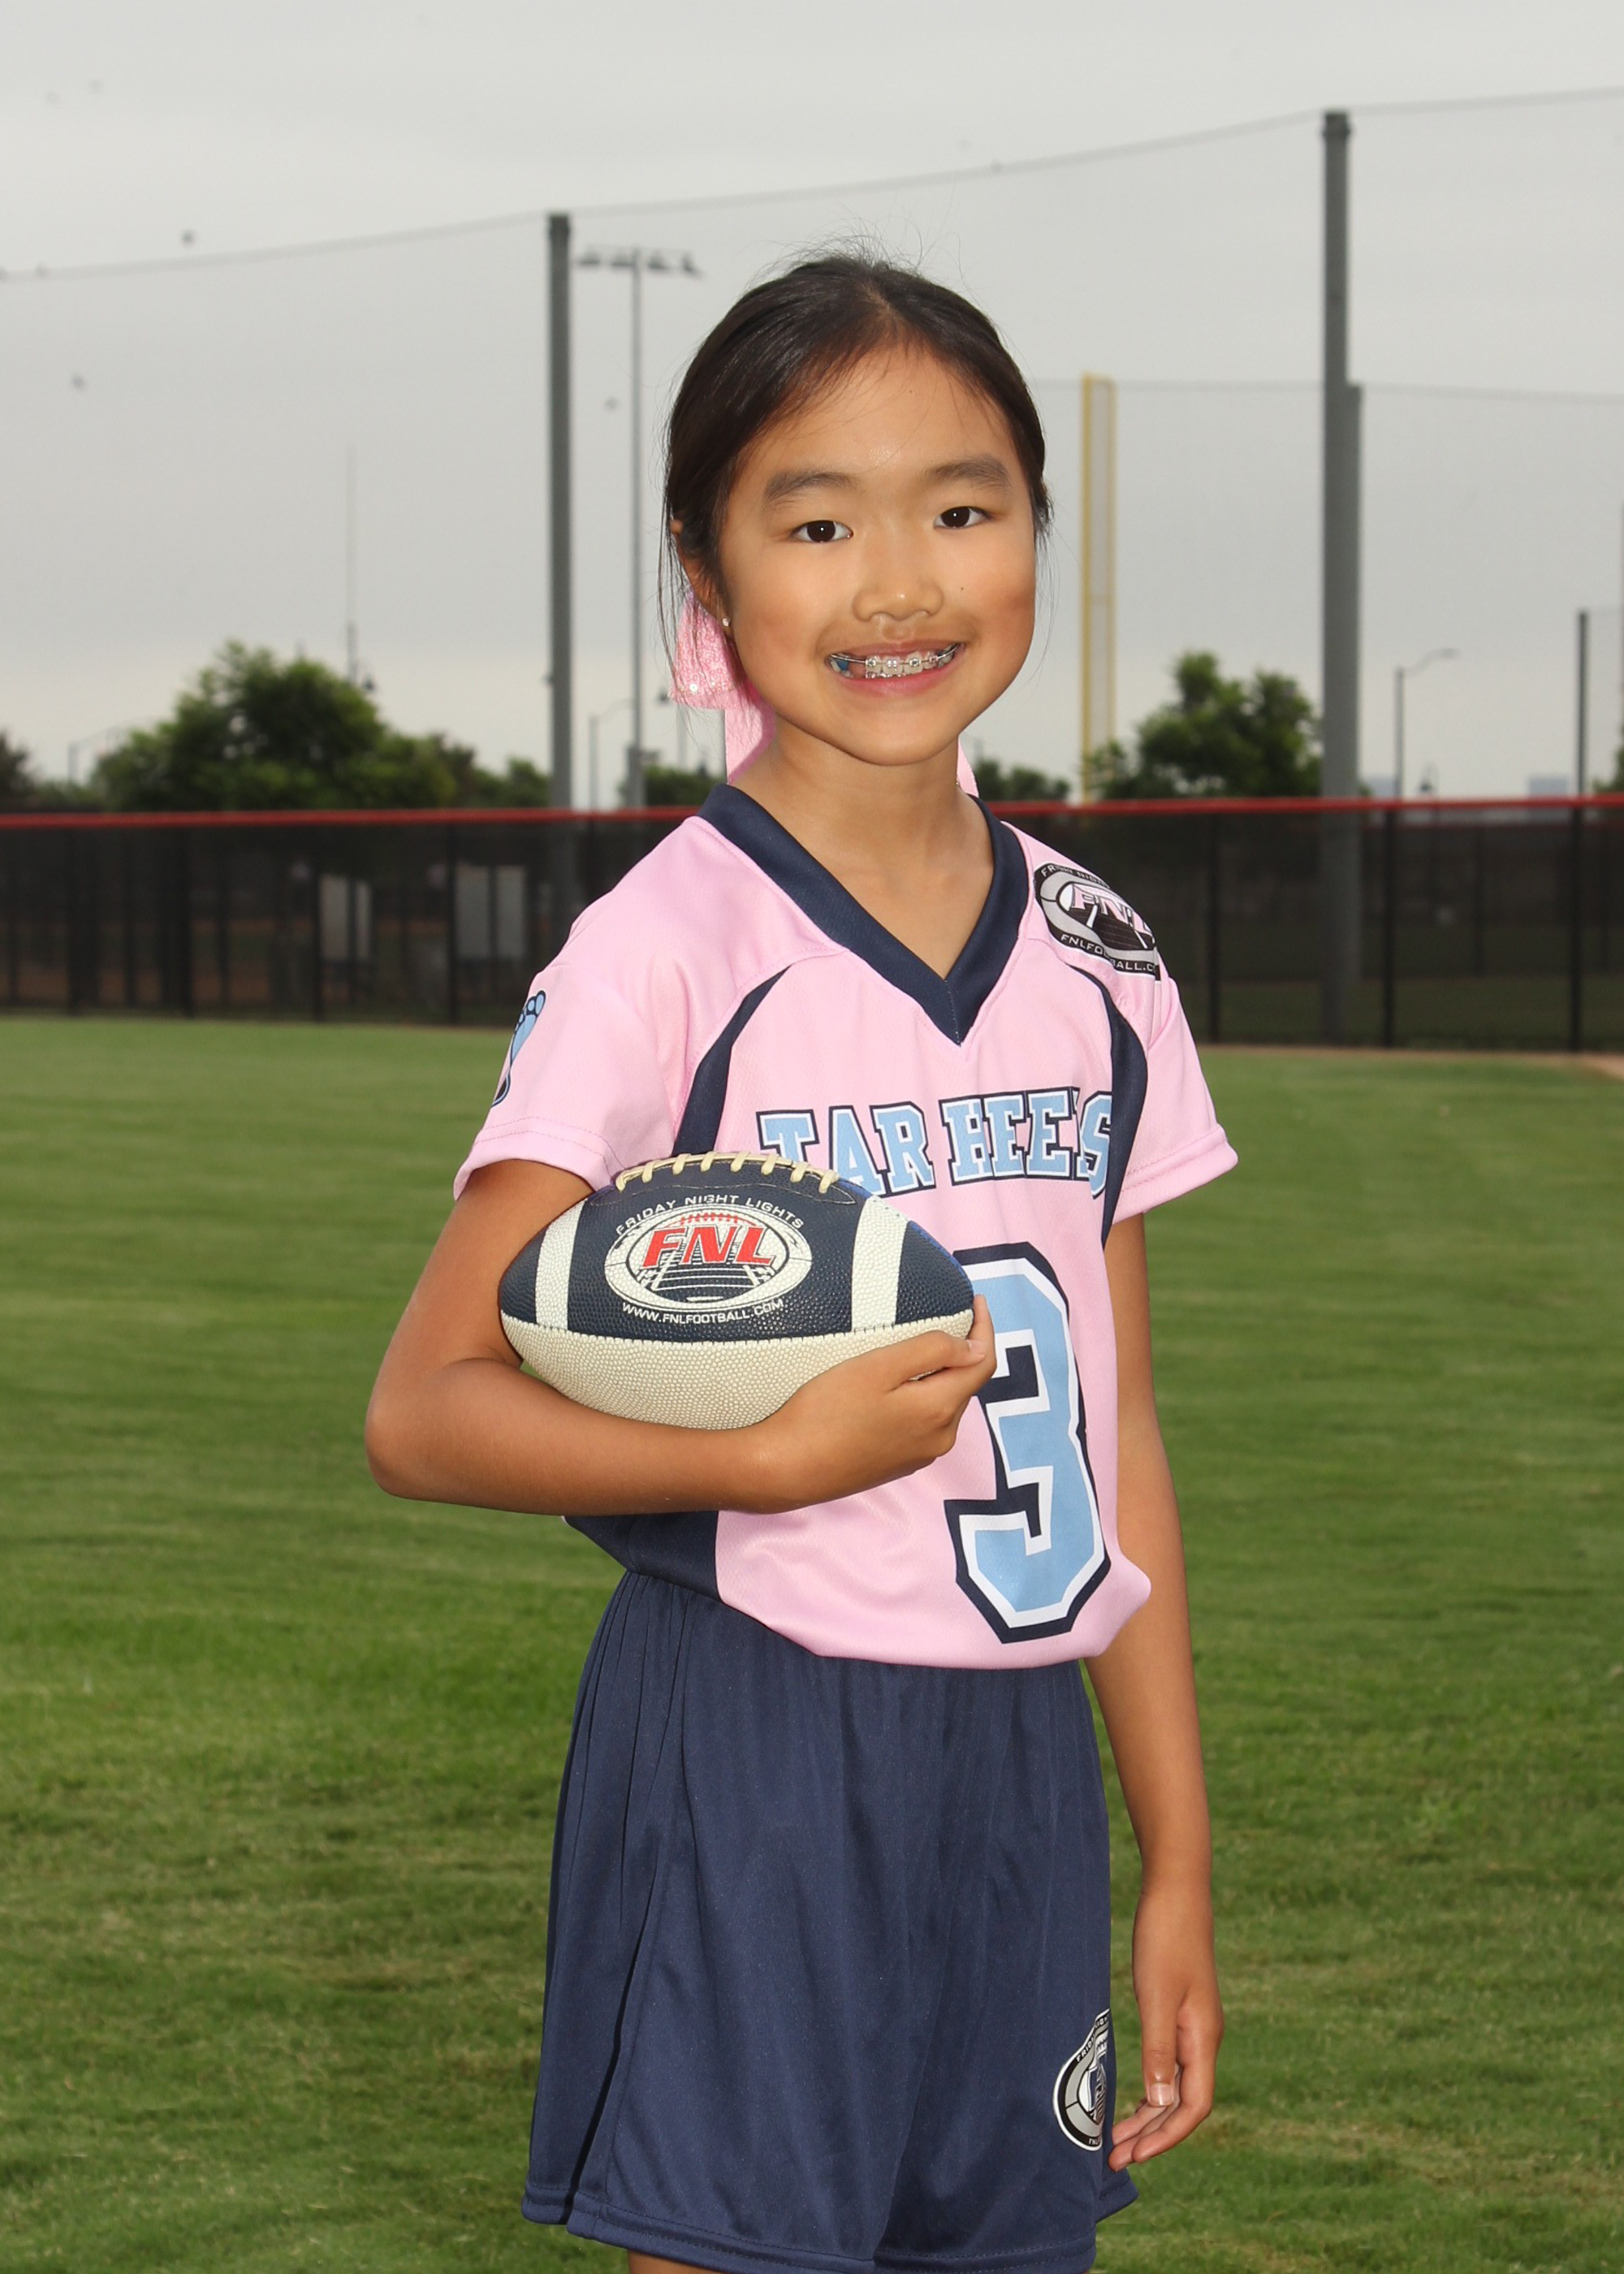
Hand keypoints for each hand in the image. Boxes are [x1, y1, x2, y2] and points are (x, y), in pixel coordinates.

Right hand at [748, 1297, 995, 1510]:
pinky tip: (898, 1386)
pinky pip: (924, 1422)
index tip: (975, 1301)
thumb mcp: (878, 1367)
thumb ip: (931, 1351)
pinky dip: (923, 1397)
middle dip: (962, 1351)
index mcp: (940, 1411)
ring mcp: (921, 1455)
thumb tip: (973, 1347)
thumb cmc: (826, 1411)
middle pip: (964, 1385)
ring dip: (941, 1375)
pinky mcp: (899, 1464)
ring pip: (944, 1405)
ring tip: (919, 1348)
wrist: (786, 1469)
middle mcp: (940, 1438)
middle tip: (946, 1316)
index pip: (983, 1364)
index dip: (985, 1329)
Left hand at [1108, 1877, 1222, 2170]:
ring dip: (1149, 2115)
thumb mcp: (1157, 1997)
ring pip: (1175, 2086)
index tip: (1135, 2155)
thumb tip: (1159, 2104)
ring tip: (1117, 2139)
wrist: (1176, 1892)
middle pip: (1183, 2103)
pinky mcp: (1180, 2012)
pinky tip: (1133, 2097)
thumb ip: (1158, 2051)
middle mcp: (1203, 2039)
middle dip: (1153, 2134)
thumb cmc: (1166, 1939)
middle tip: (1115, 2158)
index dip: (1167, 2136)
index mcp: (1203, 2039)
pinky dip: (1151, 2087)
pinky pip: (1169, 2065)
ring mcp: (1193, 2026)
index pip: (1193, 2106)